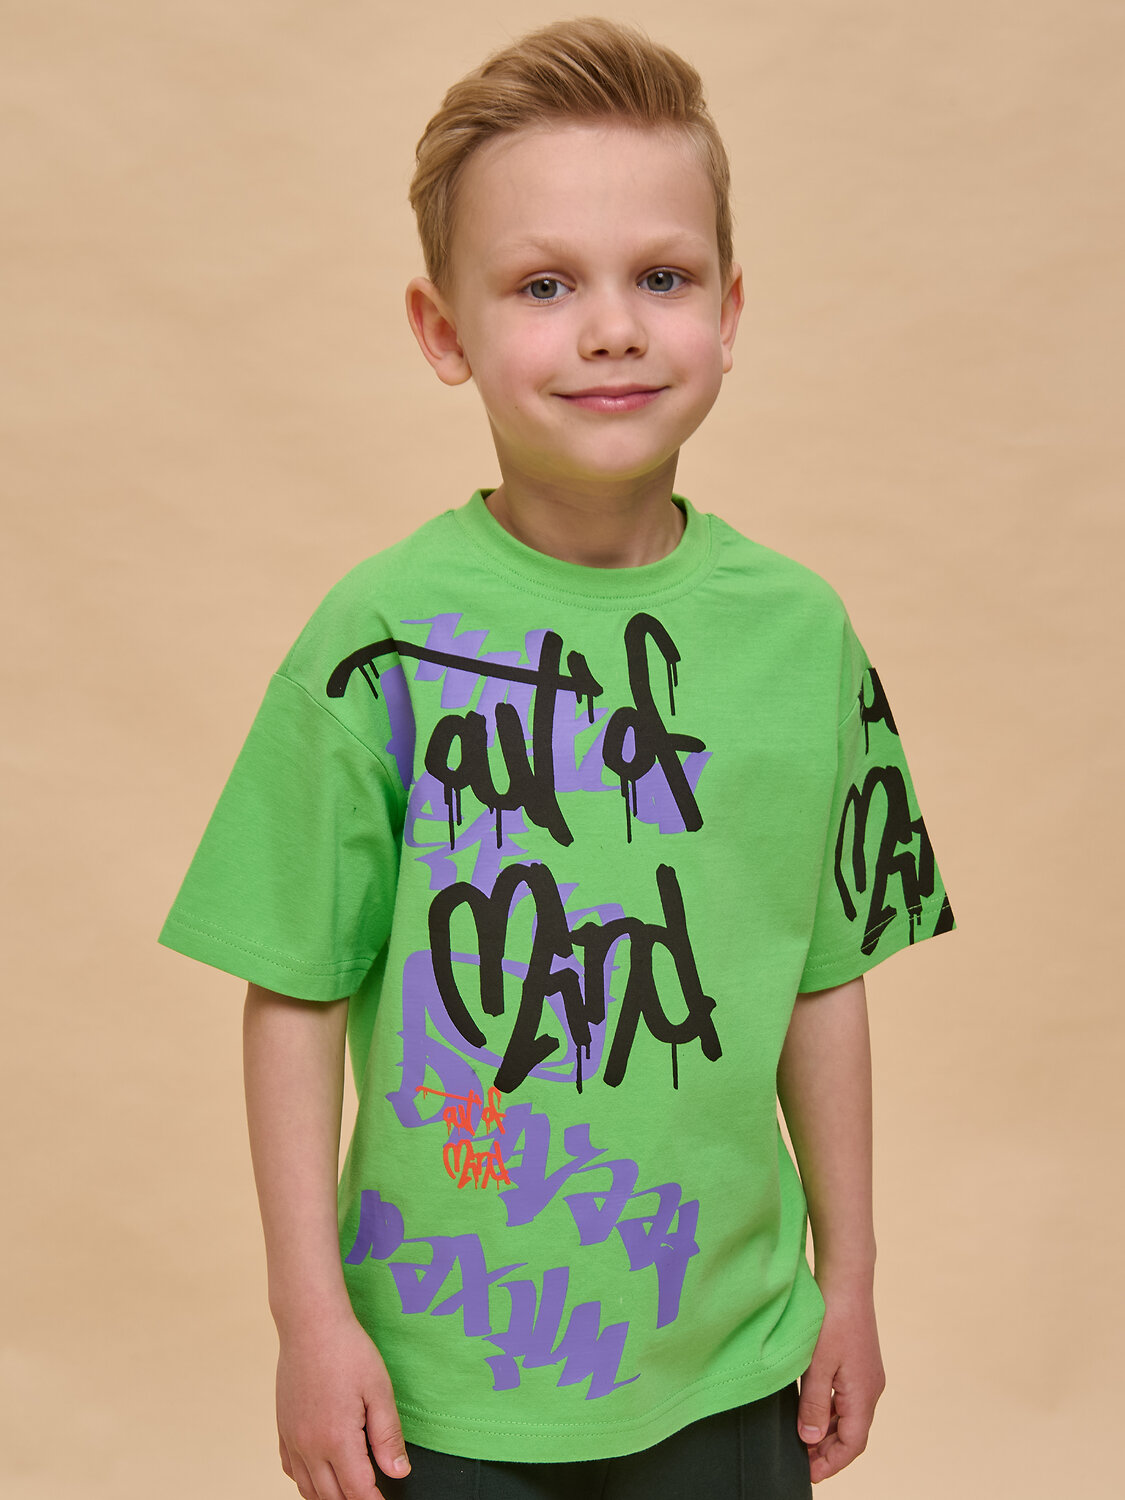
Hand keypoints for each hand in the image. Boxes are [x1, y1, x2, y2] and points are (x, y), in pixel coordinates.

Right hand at [275, 1309, 409, 1499]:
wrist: (310, 1324)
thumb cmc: (347, 1351)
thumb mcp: (379, 1389)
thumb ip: (388, 1435)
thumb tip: (398, 1472)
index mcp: (337, 1439)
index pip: (357, 1491)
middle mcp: (309, 1445)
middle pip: (331, 1495)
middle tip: (371, 1495)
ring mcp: (292, 1438)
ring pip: (308, 1488)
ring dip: (329, 1496)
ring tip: (348, 1491)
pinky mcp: (282, 1427)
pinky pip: (290, 1468)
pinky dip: (306, 1479)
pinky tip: (319, 1472)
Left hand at [797, 1285, 885, 1483]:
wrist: (847, 1280)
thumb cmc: (832, 1319)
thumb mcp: (816, 1366)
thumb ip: (812, 1405)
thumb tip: (809, 1440)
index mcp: (864, 1395)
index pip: (852, 1444)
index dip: (831, 1463)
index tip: (809, 1473)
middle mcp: (870, 1389)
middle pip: (852, 1433)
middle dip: (828, 1450)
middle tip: (801, 1459)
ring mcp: (867, 1375)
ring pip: (849, 1416)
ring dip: (828, 1430)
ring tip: (802, 1438)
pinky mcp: (860, 1363)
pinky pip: (846, 1398)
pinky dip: (830, 1410)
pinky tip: (811, 1408)